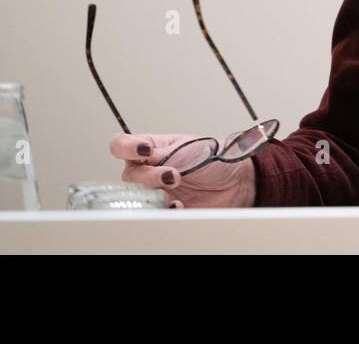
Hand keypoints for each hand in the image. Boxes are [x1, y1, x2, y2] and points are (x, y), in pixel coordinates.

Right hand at [109, 132, 255, 208]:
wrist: (236, 181)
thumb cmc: (213, 157)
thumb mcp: (188, 147)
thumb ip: (162, 154)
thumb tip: (143, 157)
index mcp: (152, 148)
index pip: (122, 145)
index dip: (126, 147)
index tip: (144, 150)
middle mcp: (149, 170)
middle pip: (129, 175)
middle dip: (149, 176)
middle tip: (172, 175)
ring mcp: (156, 190)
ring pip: (138, 196)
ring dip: (155, 195)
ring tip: (176, 192)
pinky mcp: (166, 208)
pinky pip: (155, 213)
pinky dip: (165, 210)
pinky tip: (179, 205)